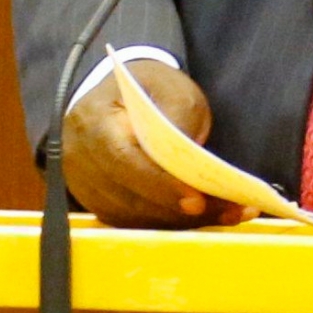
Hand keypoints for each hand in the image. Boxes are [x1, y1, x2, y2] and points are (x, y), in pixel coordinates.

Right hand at [62, 60, 256, 228]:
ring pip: (137, 218)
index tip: (197, 199)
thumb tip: (193, 164)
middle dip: (183, 209)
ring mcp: (87, 188)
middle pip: (131, 197)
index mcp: (94, 121)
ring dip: (185, 222)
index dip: (159, 184)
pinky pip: (138, 224)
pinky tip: (209, 217)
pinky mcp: (101, 206)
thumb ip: (179, 118)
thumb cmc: (147, 91)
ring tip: (231, 213)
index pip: (123, 159)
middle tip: (231, 209)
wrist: (117, 98)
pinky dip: (174, 224)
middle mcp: (81, 160)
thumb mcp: (169, 88)